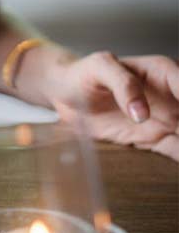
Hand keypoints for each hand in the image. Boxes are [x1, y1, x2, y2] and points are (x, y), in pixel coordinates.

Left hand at [50, 52, 178, 159]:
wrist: (65, 92)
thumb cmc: (84, 73)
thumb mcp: (99, 67)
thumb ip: (122, 84)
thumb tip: (141, 113)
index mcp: (163, 72)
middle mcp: (172, 96)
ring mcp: (166, 119)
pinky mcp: (154, 138)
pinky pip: (176, 151)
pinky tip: (177, 165)